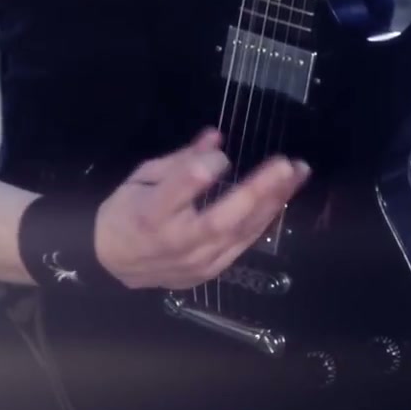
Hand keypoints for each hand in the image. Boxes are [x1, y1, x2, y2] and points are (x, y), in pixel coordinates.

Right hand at [95, 129, 310, 289]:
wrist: (112, 265)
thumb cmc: (125, 213)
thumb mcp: (141, 178)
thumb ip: (179, 160)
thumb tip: (215, 137)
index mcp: (148, 215)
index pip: (178, 191)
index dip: (202, 171)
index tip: (221, 155)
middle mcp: (175, 242)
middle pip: (221, 219)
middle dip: (257, 191)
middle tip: (285, 165)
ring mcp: (196, 262)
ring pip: (241, 233)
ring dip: (273, 202)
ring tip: (298, 175)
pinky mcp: (211, 272)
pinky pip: (244, 244)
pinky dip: (266, 219)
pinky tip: (282, 198)